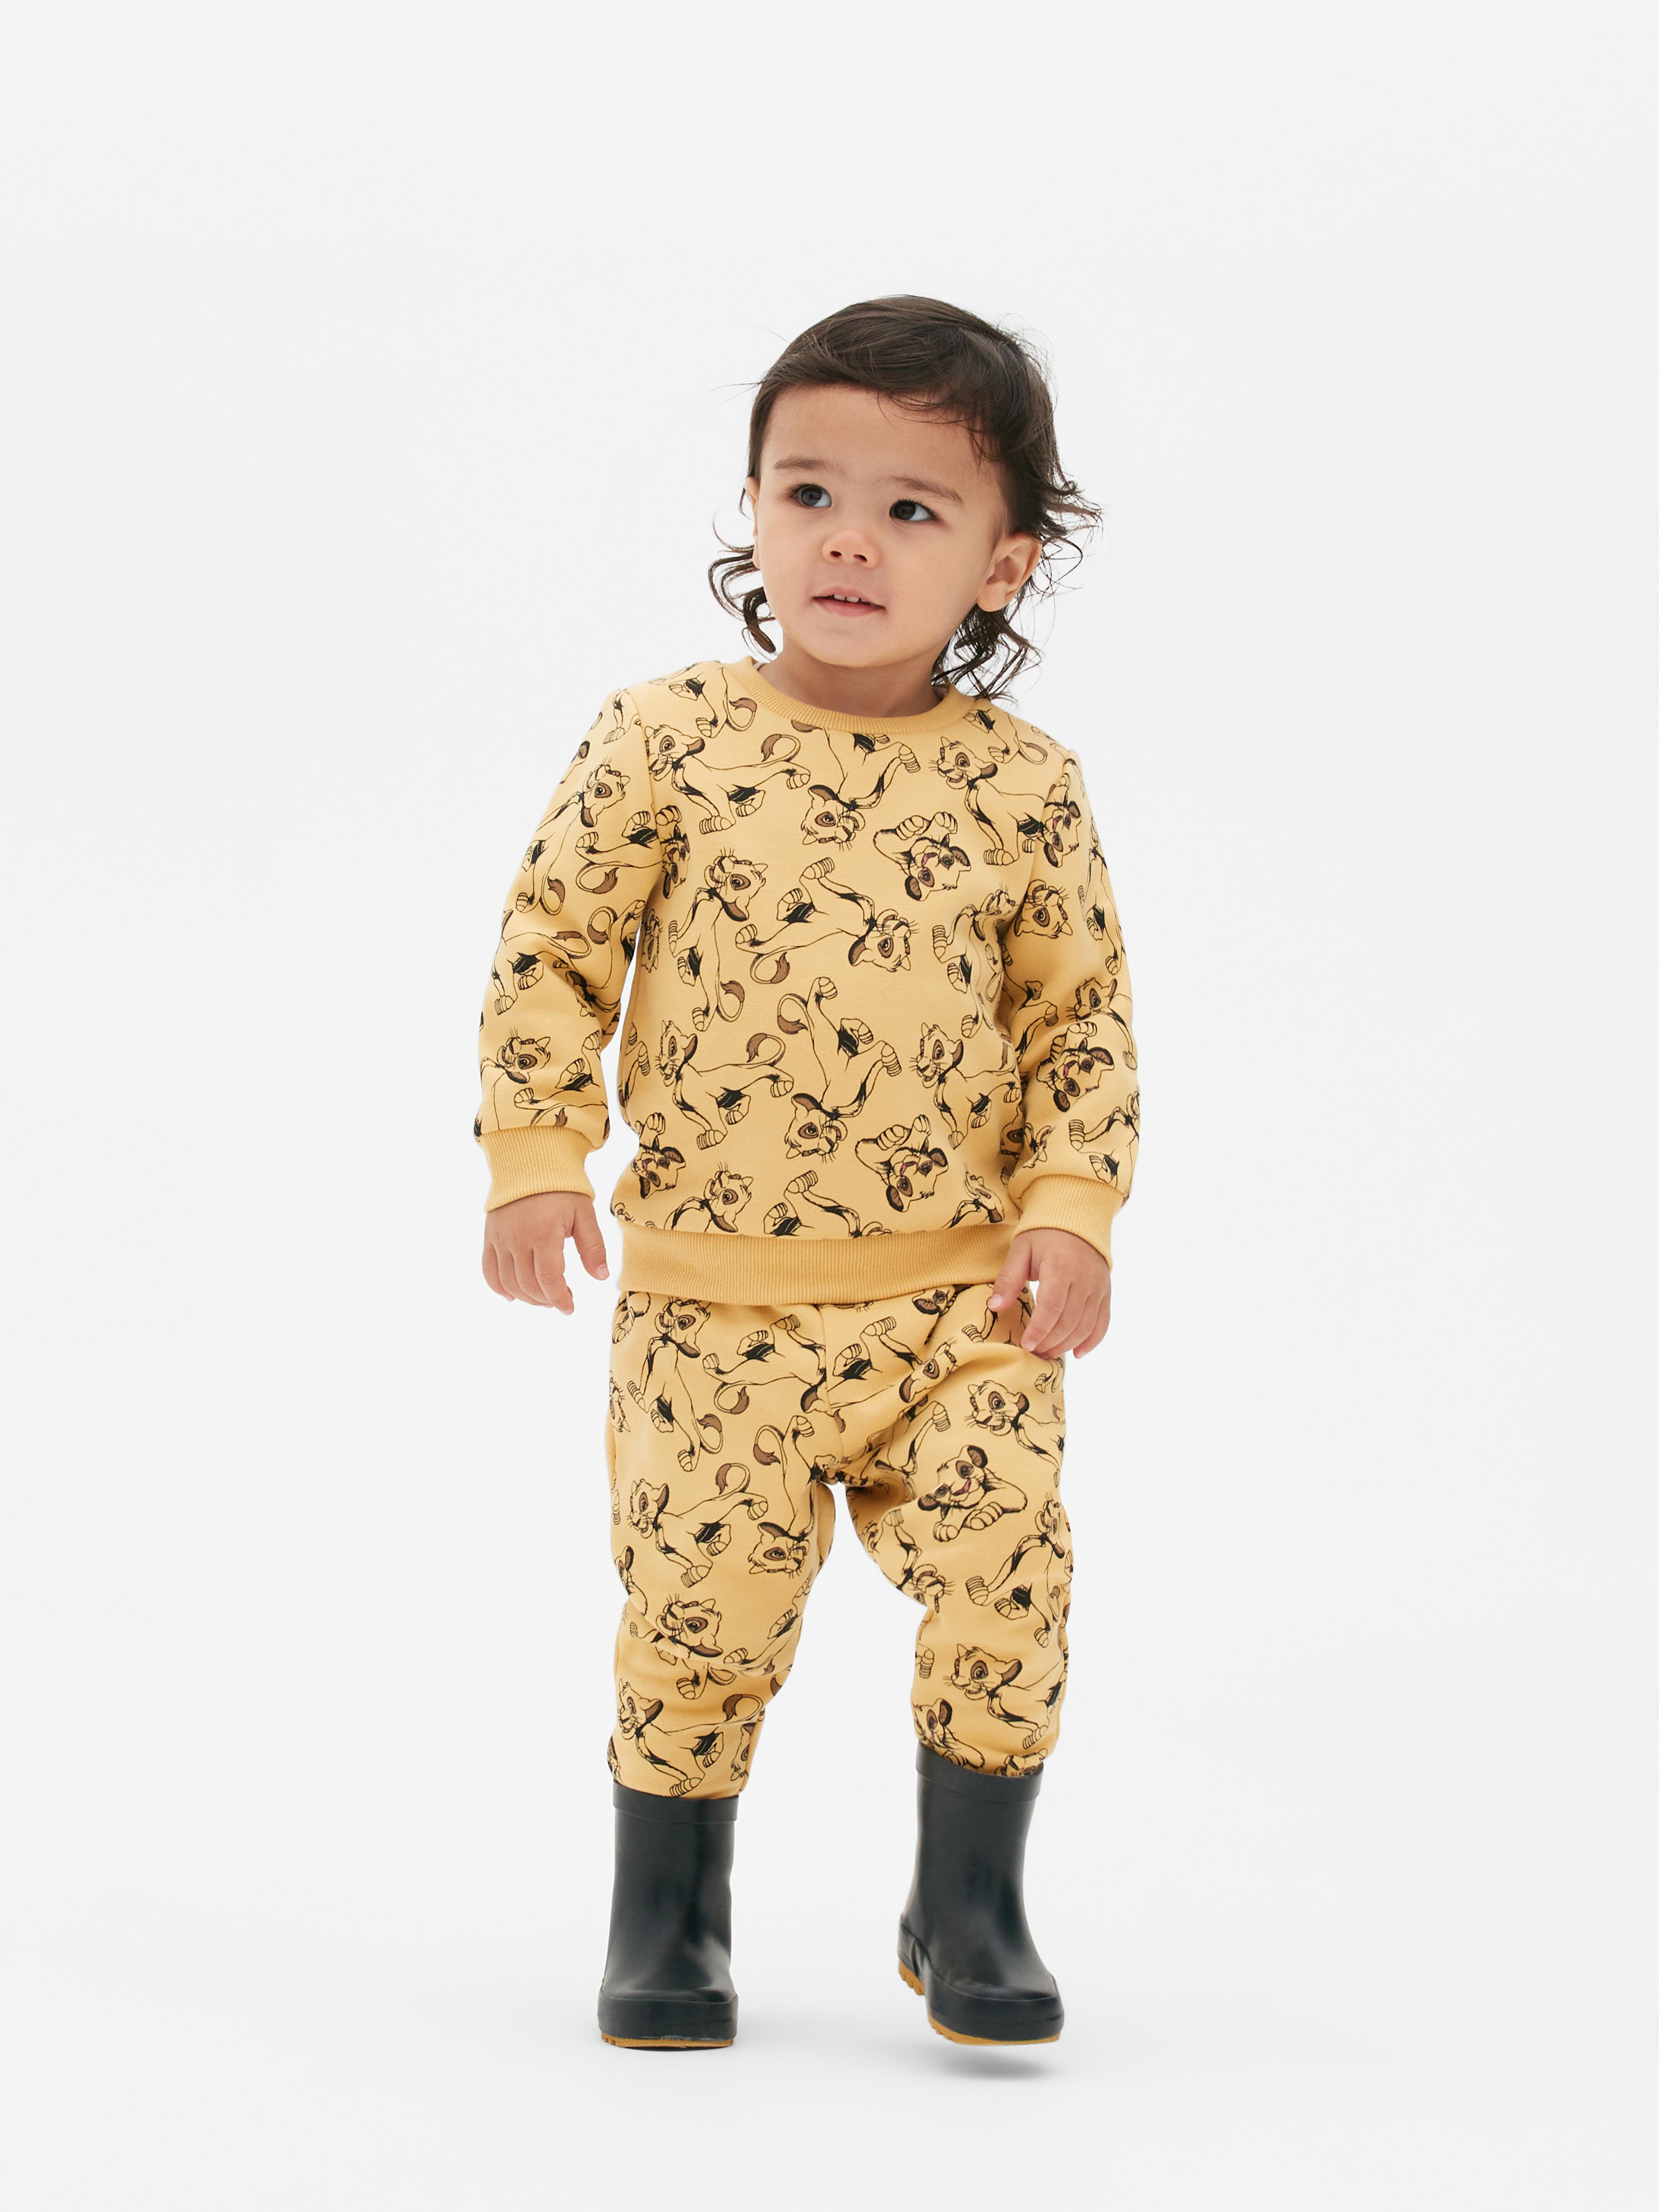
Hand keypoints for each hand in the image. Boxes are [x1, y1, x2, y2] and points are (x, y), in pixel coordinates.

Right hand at [482, 1190, 608, 1313]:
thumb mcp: (584, 1213)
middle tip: (561, 1299)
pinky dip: (498, 1287)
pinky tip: (511, 1296)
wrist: (530, 1163)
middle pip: (528, 1284)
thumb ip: (593, 1246)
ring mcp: (500, 1238)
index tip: (569, 1308)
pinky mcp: (490, 1236)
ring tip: (543, 1298)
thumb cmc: (561, 1188)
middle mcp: (517, 1239)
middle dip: (546, 1299)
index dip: (559, 1298)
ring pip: (508, 1281)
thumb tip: (601, 1277)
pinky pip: (488, 1269)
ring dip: (526, 1297)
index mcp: (543, 1234)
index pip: (548, 1279)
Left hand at [986, 1227, 1110, 1358]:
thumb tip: (994, 1307)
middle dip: (1050, 1342)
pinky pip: (1103, 1322)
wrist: (1077, 1219)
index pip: (1052, 1307)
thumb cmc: (1044, 1234)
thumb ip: (1009, 1279)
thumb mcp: (1021, 1250)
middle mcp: (1084, 1279)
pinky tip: (1077, 1353)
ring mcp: (1098, 1287)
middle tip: (1033, 1353)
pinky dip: (1092, 1341)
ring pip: (1086, 1326)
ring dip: (1066, 1345)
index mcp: (1061, 1267)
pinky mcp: (1106, 1292)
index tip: (1025, 1346)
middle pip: (1069, 1321)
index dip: (1039, 1330)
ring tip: (1047, 1354)